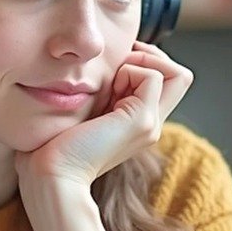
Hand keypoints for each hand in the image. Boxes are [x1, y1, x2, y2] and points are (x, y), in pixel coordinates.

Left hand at [15, 41, 192, 192]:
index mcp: (138, 123)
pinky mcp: (141, 120)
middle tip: (119, 62)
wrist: (52, 174)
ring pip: (176, 72)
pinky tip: (108, 86)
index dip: (144, 62)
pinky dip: (131, 68)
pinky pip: (153, 75)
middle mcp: (151, 124)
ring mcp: (150, 124)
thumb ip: (98, 94)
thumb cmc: (54, 145)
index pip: (165, 81)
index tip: (113, 66)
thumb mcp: (82, 111)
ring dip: (143, 61)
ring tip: (114, 76)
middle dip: (151, 56)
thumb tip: (97, 67)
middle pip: (179, 76)